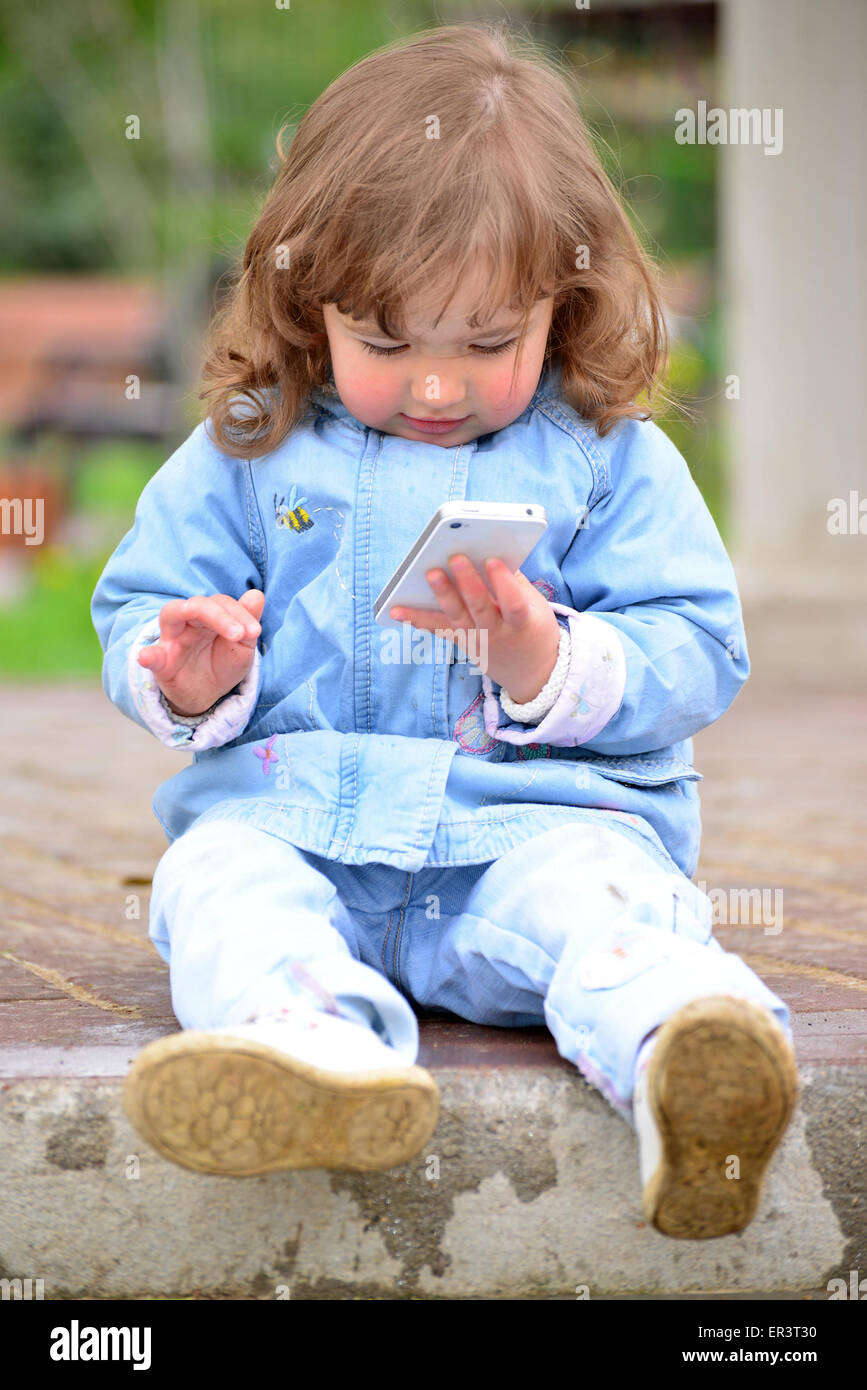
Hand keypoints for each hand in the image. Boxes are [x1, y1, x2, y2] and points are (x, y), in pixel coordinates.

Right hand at [137, 590, 264, 715]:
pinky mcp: (161, 664)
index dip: (240, 612)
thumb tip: (256, 594)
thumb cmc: (223, 663)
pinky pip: (152, 656)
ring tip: (222, 634)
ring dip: (191, 614)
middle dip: (221, 615)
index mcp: (208, 616)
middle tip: (241, 634)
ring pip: (172, 614)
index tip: (255, 631)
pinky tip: (147, 658)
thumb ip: (248, 621)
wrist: (207, 694)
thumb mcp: (242, 646)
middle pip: (197, 604)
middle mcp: (188, 622)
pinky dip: (149, 656)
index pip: (220, 602)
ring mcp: (171, 640)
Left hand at [389, 555, 560, 702]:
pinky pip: (438, 629)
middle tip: (455, 558)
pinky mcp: (461, 642)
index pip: (513, 603)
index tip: (492, 560)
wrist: (532, 672)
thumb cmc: (533, 628)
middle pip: (480, 607)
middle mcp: (497, 633)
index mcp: (522, 622)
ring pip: (455, 618)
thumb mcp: (536, 606)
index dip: (503, 582)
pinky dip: (417, 619)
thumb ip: (514, 581)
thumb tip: (489, 549)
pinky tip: (397, 609)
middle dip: (467, 582)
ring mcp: (476, 640)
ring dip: (441, 595)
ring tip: (429, 574)